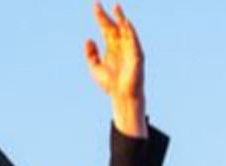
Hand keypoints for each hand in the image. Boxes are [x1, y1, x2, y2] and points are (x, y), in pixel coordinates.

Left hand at [83, 3, 145, 135]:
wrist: (121, 96)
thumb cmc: (110, 84)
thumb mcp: (95, 67)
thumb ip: (91, 54)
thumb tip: (88, 39)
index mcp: (111, 46)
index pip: (105, 27)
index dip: (101, 16)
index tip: (95, 5)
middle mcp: (121, 44)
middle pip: (114, 25)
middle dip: (109, 15)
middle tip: (100, 4)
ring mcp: (129, 48)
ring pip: (125, 29)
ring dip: (121, 18)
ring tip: (116, 7)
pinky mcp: (137, 54)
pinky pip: (134, 40)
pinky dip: (131, 31)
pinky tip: (126, 23)